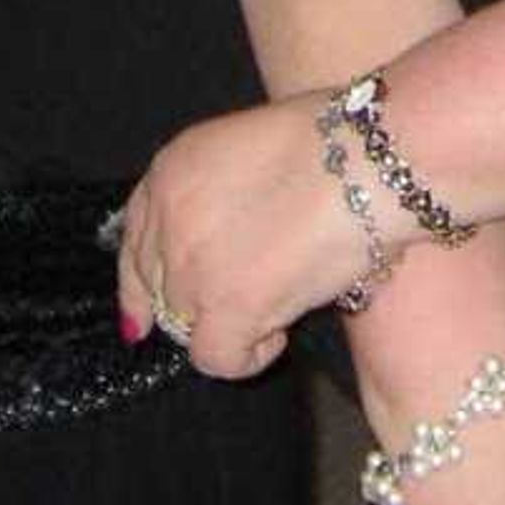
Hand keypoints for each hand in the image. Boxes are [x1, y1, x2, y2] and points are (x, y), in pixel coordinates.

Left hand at [115, 91, 362, 379]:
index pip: (135, 241)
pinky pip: (217, 359)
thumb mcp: (244, 148)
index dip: (140, 283)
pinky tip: (279, 333)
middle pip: (162, 290)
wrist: (369, 162)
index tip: (145, 318)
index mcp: (170, 171)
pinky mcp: (228, 308)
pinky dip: (247, 356)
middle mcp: (168, 219)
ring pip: (187, 327)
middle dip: (201, 302)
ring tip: (279, 302)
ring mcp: (192, 267)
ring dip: (229, 324)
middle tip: (253, 294)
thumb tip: (217, 246)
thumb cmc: (334, 145)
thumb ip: (213, 193)